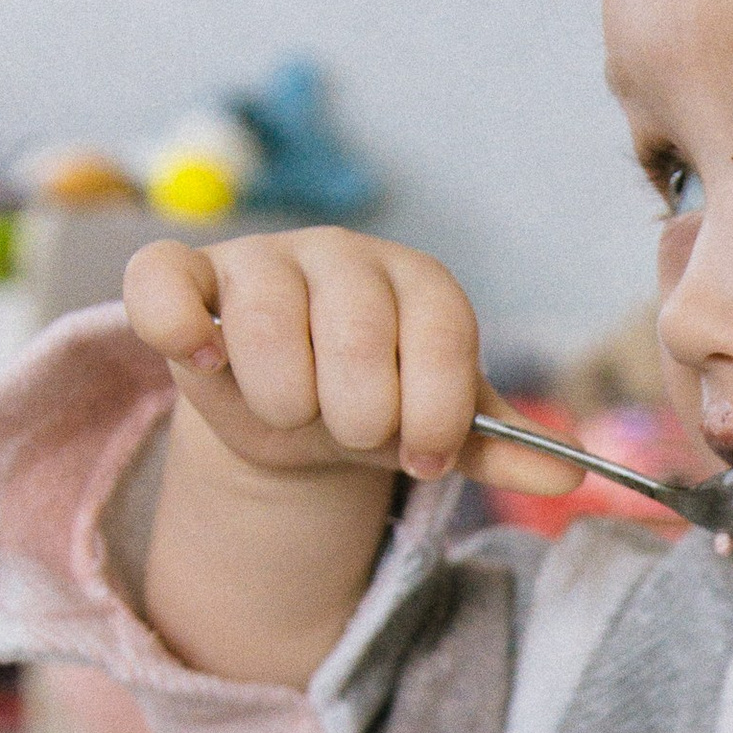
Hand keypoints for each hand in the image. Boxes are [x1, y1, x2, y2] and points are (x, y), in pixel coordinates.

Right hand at [122, 231, 574, 494]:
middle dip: (360, 413)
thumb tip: (569, 476)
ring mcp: (260, 260)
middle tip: (353, 434)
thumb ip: (498, 447)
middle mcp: (343, 255)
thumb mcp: (435, 427)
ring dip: (285, 393)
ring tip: (291, 412)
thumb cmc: (370, 404)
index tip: (423, 458)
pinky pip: (164, 281)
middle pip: (356, 332)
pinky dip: (178, 325)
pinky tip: (205, 364)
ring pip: (267, 318)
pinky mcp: (184, 277)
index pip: (440, 333)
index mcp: (419, 282)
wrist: (285, 409)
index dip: (434, 411)